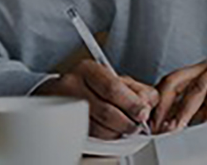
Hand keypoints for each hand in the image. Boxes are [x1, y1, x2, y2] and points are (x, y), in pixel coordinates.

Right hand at [33, 60, 158, 138]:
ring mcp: (64, 107)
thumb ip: (136, 89)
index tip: (143, 112)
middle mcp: (72, 85)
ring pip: (98, 128)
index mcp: (87, 69)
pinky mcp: (63, 125)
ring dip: (116, 132)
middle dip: (127, 122)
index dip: (131, 103)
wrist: (57, 94)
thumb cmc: (90, 85)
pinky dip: (104, 137)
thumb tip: (149, 103)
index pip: (113, 88)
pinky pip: (90, 137)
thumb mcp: (114, 79)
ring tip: (122, 127)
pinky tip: (108, 130)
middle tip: (136, 124)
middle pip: (106, 111)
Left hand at [151, 57, 206, 133]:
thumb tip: (182, 128)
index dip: (158, 102)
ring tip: (175, 129)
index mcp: (203, 70)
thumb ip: (203, 111)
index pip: (171, 83)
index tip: (151, 124)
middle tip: (156, 127)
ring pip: (195, 87)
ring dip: (182, 110)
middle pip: (175, 80)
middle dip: (163, 105)